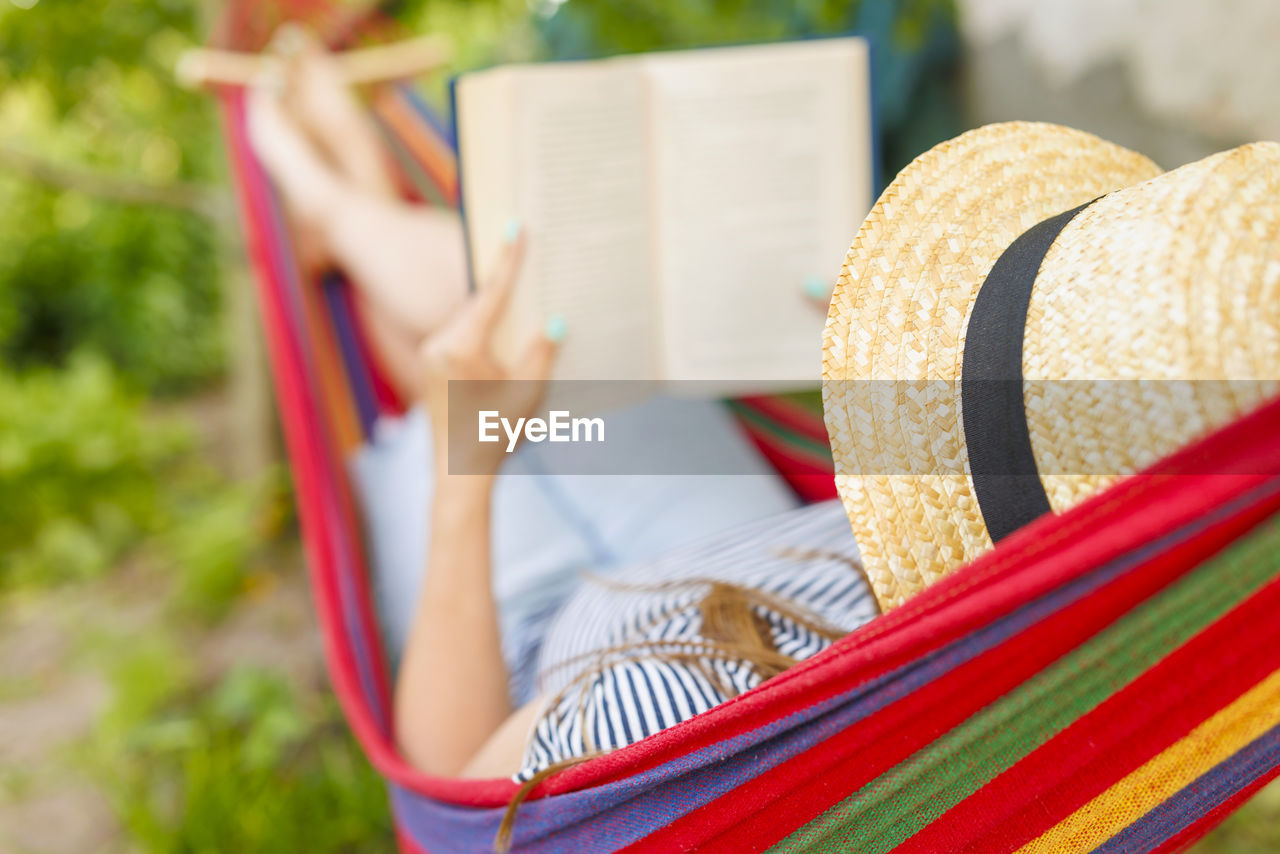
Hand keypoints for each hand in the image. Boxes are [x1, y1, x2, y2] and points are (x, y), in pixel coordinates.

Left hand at [419, 226, 561, 475]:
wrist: (459, 472)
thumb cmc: (494, 435)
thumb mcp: (527, 391)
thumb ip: (541, 352)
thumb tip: (555, 321)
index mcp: (459, 346)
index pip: (490, 294)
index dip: (507, 261)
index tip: (516, 229)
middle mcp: (437, 344)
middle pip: (479, 307)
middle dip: (504, 294)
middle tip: (525, 261)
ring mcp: (429, 355)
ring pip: (468, 323)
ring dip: (493, 318)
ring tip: (520, 312)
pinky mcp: (429, 367)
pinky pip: (459, 338)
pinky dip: (481, 336)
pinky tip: (500, 344)